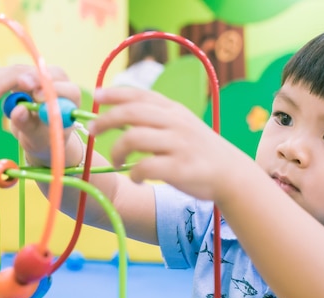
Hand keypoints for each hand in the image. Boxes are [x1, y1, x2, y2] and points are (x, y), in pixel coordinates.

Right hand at [0, 65, 80, 165]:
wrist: (40, 136)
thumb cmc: (46, 139)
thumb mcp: (39, 138)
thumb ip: (30, 125)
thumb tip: (18, 111)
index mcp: (71, 97)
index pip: (64, 89)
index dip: (51, 90)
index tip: (36, 96)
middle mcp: (58, 81)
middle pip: (36, 75)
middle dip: (12, 84)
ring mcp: (40, 75)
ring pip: (18, 72)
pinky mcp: (24, 74)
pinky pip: (7, 73)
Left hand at [89, 87, 251, 200]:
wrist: (232, 175)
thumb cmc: (200, 151)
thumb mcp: (183, 125)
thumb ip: (157, 117)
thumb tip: (120, 113)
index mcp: (174, 111)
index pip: (140, 95)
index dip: (115, 94)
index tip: (97, 95)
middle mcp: (176, 124)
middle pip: (131, 113)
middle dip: (106, 120)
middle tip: (91, 131)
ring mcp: (178, 145)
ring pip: (133, 138)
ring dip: (117, 151)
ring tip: (117, 161)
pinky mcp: (180, 169)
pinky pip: (145, 167)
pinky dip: (134, 174)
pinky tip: (136, 178)